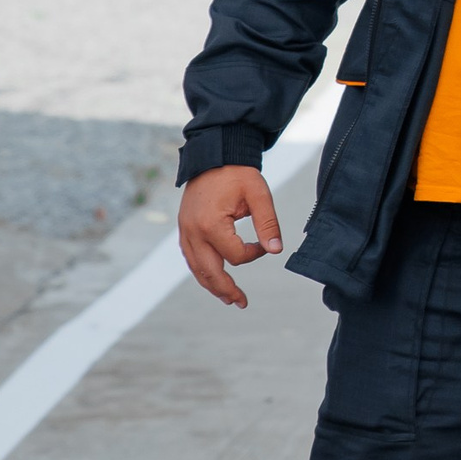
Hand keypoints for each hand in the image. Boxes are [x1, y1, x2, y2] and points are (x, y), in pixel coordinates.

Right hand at [178, 164, 280, 306]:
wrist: (213, 156)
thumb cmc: (237, 174)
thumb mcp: (258, 194)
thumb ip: (268, 222)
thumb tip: (277, 250)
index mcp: (211, 224)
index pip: (236, 255)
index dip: (255, 254)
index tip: (265, 244)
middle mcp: (193, 232)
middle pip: (210, 272)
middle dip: (227, 290)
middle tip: (242, 303)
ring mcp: (185, 232)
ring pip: (197, 269)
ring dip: (213, 285)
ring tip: (229, 299)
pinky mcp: (184, 230)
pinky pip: (191, 258)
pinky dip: (202, 272)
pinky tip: (214, 279)